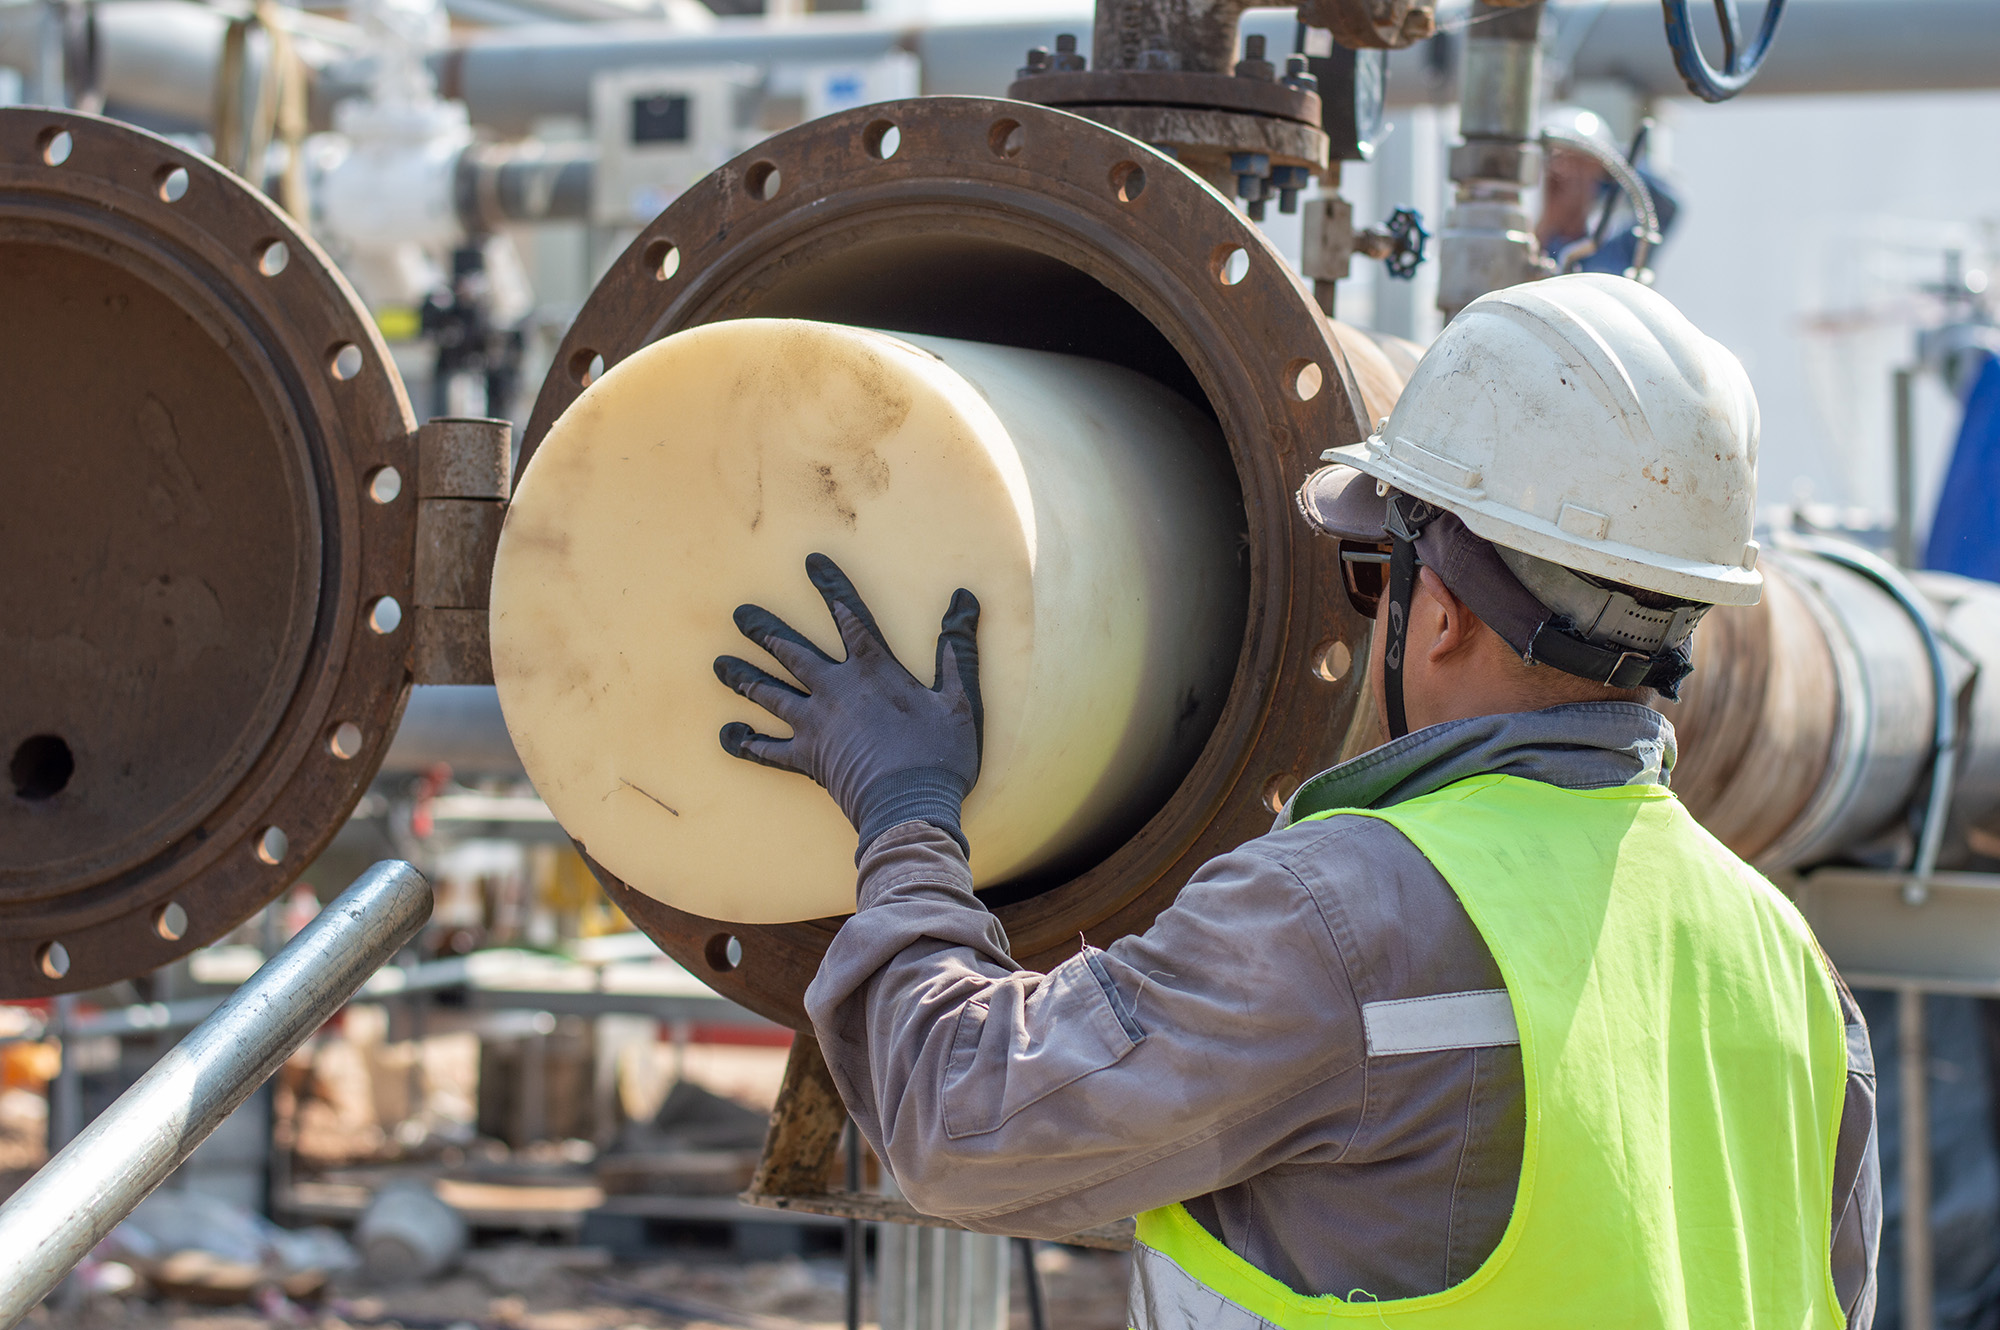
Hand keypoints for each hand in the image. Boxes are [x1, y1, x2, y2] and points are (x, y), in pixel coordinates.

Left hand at [715, 554, 982, 856]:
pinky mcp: (807, 759)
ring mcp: (816, 725)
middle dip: (764, 630)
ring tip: (719, 663)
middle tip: (740, 613)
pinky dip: (745, 742)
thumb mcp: (959, 699)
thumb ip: (957, 648)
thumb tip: (964, 600)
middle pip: (791, 651)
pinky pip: (767, 749)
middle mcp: (835, 690)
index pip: (848, 614)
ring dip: (744, 677)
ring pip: (770, 693)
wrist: (909, 808)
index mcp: (873, 670)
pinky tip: (726, 733)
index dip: (830, 585)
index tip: (811, 562)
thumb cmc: (939, 756)